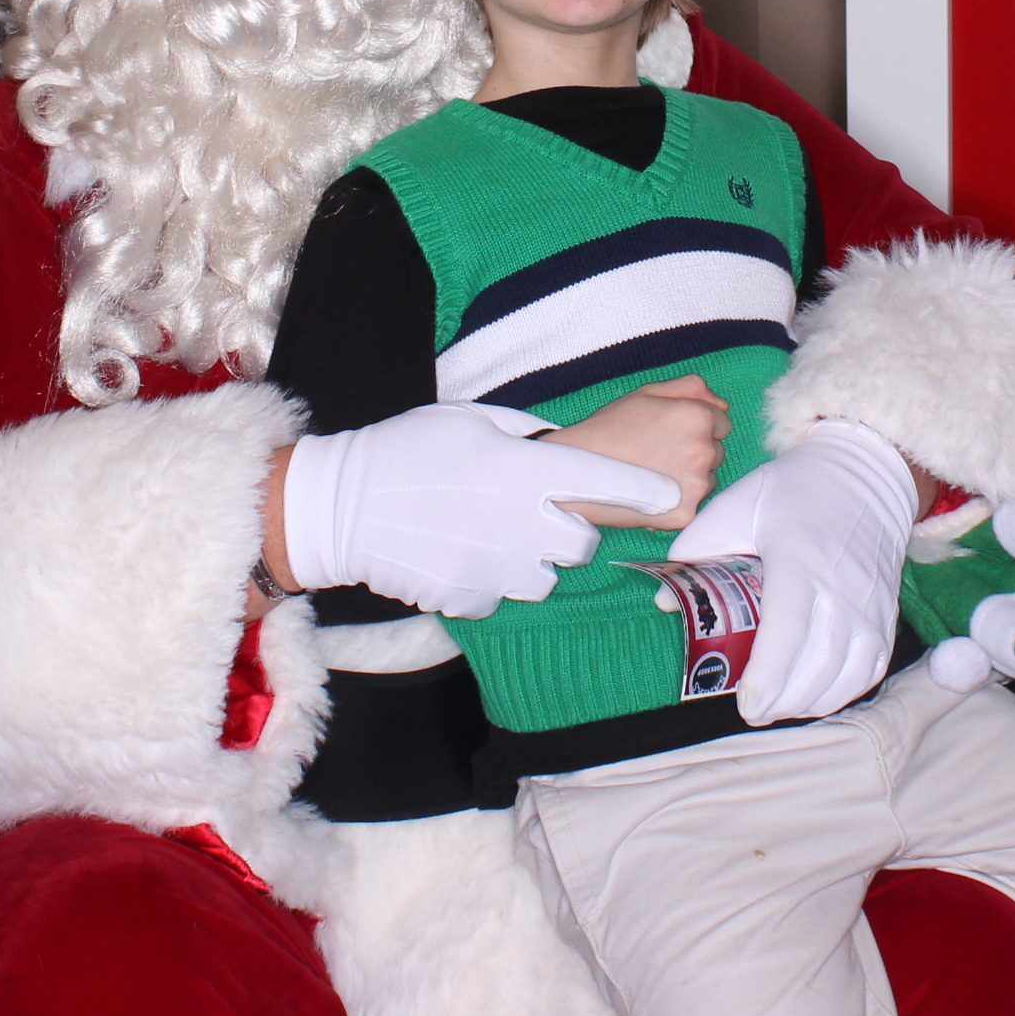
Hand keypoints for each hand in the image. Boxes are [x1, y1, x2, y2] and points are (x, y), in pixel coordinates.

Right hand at [283, 402, 681, 618]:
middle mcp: (518, 521)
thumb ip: (525, 435)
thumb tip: (560, 442)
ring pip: (547, 574)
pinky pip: (502, 592)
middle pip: (582, 541)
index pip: (604, 480)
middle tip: (543, 514)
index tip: (672, 496)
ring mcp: (495, 565)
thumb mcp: (471, 420)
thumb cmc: (405, 450)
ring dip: (535, 558)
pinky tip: (464, 552)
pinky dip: (493, 577)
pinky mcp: (471, 595)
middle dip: (573, 530)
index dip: (643, 489)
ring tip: (497, 533)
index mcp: (522, 470)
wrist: (342, 508)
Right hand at [548, 376, 728, 527]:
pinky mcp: (685, 513)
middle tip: (657, 453)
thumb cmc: (609, 429)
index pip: (721, 423)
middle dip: (695, 452)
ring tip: (653, 474)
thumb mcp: (647, 394)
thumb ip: (690, 388)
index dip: (695, 426)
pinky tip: (652, 493)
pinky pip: (693, 505)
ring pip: (707, 479)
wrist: (578, 471)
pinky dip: (677, 502)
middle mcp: (704, 450)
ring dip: (689, 478)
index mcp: (697, 417)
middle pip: (716, 452)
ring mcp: (696, 485)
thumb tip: (722, 403)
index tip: (670, 433)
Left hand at [668, 418, 918, 723]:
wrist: (867, 474)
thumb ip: (698, 546)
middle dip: (782, 700)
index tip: (747, 703)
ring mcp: (870, 606)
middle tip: (750, 711)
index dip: (768, 675)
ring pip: (845, 675)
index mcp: (800, 560)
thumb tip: (662, 599)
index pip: (788, 630)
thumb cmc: (797, 490)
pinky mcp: (886, 615)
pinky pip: (870, 670)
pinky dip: (843, 693)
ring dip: (809, 701)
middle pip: (817, 664)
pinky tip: (814, 696)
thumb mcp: (739, 503)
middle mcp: (842, 589)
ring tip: (778, 707)